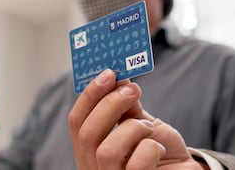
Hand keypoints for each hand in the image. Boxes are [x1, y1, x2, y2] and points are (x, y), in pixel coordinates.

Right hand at [68, 69, 204, 168]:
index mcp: (89, 149)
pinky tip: (159, 148)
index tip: (109, 73)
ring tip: (148, 127)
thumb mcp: (138, 123)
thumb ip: (125, 105)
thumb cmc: (157, 149)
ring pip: (106, 151)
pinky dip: (150, 148)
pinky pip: (136, 165)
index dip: (89, 95)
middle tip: (133, 89)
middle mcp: (94, 167)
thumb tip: (117, 76)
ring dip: (132, 129)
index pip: (76, 122)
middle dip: (110, 105)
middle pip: (87, 134)